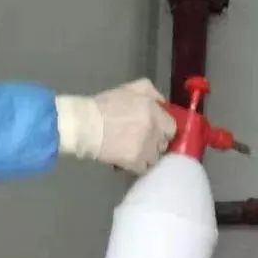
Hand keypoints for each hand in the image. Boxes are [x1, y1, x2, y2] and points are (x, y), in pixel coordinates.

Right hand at [56, 79, 176, 173]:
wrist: (85, 125)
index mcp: (154, 112)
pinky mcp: (135, 162)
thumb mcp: (128, 89)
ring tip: (133, 152)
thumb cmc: (104, 105)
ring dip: (146, 156)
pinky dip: (136, 166)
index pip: (172, 127)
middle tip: (142, 141)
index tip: (155, 131)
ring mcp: (146, 148)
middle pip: (163, 144)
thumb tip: (163, 103)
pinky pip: (143, 168)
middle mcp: (154, 130)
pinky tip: (127, 160)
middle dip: (155, 143)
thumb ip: (151, 92)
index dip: (164, 130)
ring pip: (154, 158)